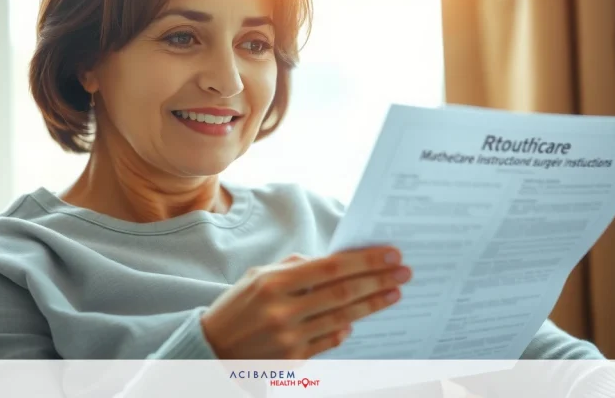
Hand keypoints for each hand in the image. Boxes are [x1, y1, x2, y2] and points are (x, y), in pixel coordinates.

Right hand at [200, 246, 411, 358]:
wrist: (211, 349)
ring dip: (371, 305)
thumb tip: (330, 262)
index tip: (390, 254)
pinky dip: (345, 330)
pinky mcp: (292, 359)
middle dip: (377, 280)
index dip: (364, 261)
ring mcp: (289, 337)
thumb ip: (292, 267)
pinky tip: (358, 321)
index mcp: (274, 282)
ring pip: (342, 318)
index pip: (330, 268)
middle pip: (342, 293)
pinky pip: (328, 341)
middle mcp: (283, 310)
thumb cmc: (237, 308)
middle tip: (403, 272)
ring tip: (393, 294)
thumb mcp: (257, 276)